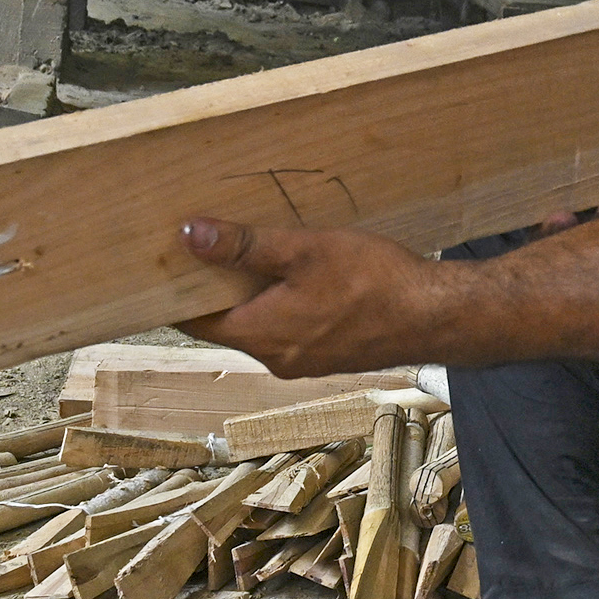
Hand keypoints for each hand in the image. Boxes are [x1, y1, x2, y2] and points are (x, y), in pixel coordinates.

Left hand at [178, 220, 444, 374]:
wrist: (436, 316)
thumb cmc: (373, 282)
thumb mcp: (303, 251)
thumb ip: (244, 246)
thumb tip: (189, 236)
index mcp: (261, 335)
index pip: (194, 322)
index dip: (174, 293)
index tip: (162, 265)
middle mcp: (275, 358)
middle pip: (225, 324)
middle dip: (212, 289)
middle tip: (201, 247)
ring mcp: (303, 362)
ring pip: (258, 326)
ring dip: (248, 296)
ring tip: (247, 254)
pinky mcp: (327, 356)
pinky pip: (286, 330)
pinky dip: (277, 305)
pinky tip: (292, 276)